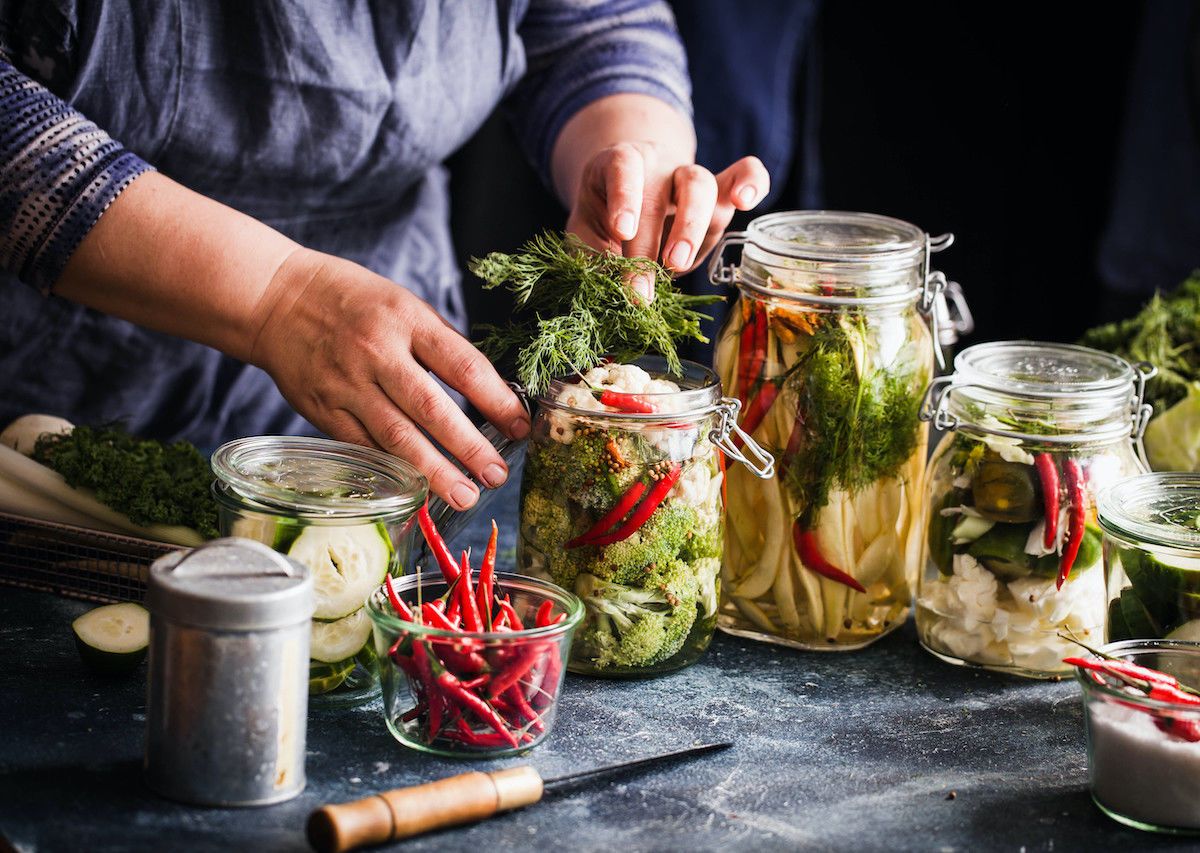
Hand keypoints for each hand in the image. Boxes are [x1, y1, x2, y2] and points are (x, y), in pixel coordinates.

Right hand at [249, 249, 530, 509]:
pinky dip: (392, 471)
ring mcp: (348, 385)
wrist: (275, 298)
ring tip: (464, 496)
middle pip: (432, 409)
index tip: (521, 427)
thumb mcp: (403, 304)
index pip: (462, 366)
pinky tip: (416, 490)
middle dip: (469, 448)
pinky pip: (364, 447)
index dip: (496, 400)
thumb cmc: (352, 300)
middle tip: (496, 476)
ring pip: (396, 437)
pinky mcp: (323, 410)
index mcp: (407, 320)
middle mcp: (378, 353)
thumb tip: (486, 392)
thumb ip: (439, 346)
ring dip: (434, 472)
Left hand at [567, 142, 768, 299]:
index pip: (623, 168)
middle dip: (653, 241)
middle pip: (662, 189)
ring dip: (691, 227)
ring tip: (678, 264)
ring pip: (701, 186)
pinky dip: (752, 181)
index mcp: (619, 163)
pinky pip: (745, 173)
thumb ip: (591, 254)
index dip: (624, 198)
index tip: (622, 232)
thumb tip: (606, 289)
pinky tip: (748, 201)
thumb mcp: (586, 231)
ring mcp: (691, 176)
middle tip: (643, 285)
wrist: (631, 199)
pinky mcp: (719, 193)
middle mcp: (657, 164)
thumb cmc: (605, 216)